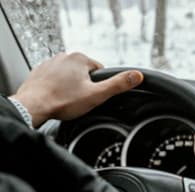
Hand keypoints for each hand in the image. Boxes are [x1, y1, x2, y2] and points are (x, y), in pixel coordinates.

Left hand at [11, 52, 142, 127]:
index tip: (91, 96)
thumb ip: (119, 84)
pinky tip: (55, 98)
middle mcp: (64, 56)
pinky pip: (54, 80)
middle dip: (83, 86)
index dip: (99, 86)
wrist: (32, 106)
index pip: (99, 71)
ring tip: (65, 100)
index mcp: (80, 58)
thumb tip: (137, 75)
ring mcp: (49, 63)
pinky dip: (56, 88)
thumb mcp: (97, 95)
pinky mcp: (38, 72)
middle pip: (84, 74)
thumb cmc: (62, 101)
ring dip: (69, 87)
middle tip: (78, 100)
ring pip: (68, 77)